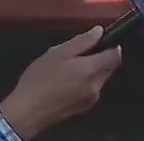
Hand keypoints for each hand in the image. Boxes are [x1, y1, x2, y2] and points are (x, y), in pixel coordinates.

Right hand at [0, 27, 120, 138]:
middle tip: (78, 54)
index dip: (111, 46)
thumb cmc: (39, 80)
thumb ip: (81, 41)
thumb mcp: (57, 53)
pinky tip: (66, 82)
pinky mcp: (84, 108)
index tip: (101, 41)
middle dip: (100, 58)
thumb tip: (98, 31)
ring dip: (92, 71)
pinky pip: (92, 90)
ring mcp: (91, 99)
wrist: (28, 112)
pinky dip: (85, 83)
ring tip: (68, 69)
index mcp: (91, 70)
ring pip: (100, 78)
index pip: (116, 55)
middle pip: (109, 67)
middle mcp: (96, 85)